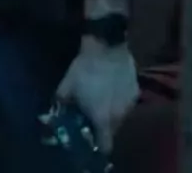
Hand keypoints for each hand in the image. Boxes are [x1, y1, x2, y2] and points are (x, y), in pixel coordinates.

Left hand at [54, 38, 139, 152]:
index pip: (105, 145)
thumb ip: (62, 103)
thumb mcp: (67, 86)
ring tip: (101, 98)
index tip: (89, 137)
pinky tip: (110, 87)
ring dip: (111, 112)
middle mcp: (119, 116)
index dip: (97, 144)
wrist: (108, 46)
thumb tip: (55, 111)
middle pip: (112, 131)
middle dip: (102, 126)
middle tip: (91, 114)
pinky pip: (126, 103)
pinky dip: (118, 100)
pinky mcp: (136, 91)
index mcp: (103, 119)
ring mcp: (130, 104)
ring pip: (120, 116)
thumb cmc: (85, 69)